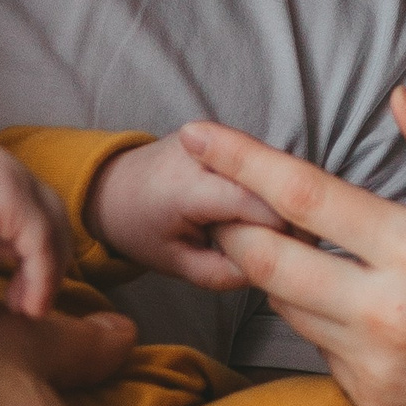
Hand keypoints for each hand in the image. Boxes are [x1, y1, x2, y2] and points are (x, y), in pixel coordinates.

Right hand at [0, 136, 72, 316]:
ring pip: (52, 227)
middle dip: (49, 260)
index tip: (16, 289)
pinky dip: (40, 278)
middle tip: (27, 304)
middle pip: (51, 212)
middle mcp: (5, 166)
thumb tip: (10, 269)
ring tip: (28, 310)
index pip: (30, 208)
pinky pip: (39, 243)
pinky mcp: (10, 197)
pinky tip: (28, 307)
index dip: (33, 251)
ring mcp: (11, 177)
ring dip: (48, 273)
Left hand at [85, 128, 288, 289]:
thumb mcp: (177, 264)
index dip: (286, 235)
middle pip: (274, 184)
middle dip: (289, 217)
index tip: (294, 259)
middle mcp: (204, 150)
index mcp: (187, 186)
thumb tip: (277, 268)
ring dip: (280, 200)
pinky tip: (257, 210)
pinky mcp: (224, 132)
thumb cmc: (140, 228)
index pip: (261, 206)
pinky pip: (264, 161)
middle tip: (287, 248)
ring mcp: (215, 134)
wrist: (111, 186)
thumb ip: (225, 273)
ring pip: (275, 169)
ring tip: (265, 229)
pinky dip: (269, 187)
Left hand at [180, 88, 405, 405]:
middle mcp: (389, 312)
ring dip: (280, 275)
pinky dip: (325, 324)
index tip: (194, 132)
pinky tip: (360, 312)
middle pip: (266, 259)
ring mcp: (377, 368)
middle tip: (223, 199)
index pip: (302, 195)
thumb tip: (400, 98)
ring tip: (299, 249)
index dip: (238, 159)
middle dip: (233, 223)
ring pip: (288, 308)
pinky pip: (323, 354)